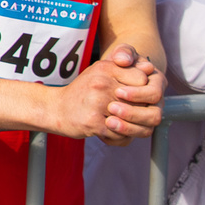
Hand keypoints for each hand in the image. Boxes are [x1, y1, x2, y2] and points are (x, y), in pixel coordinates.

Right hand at [46, 42, 163, 141]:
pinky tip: (113, 132)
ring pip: (132, 119)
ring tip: (124, 125)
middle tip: (135, 115)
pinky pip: (120, 133)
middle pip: (140, 101)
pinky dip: (120, 136)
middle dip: (141, 111)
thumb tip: (149, 70)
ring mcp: (97, 103)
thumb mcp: (101, 72)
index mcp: (106, 68)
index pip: (142, 80)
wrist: (56, 108)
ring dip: (132, 126)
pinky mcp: (93, 122)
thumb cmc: (84, 91)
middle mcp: (101, 83)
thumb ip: (124, 69)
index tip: (137, 97)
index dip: (144, 91)